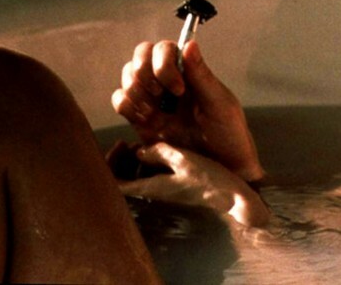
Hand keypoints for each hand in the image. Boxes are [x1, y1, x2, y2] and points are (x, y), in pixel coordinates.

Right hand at [111, 40, 264, 181]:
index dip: (163, 62)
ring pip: (128, 78)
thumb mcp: (220, 105)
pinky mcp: (142, 121)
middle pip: (140, 57)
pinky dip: (126, 106)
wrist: (222, 172)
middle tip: (161, 97)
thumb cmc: (229, 136)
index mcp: (190, 72)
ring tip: (154, 112)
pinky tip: (145, 120)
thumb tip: (190, 43)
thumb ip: (202, 75)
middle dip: (145, 74)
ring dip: (135, 90)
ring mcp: (154, 101)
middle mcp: (169, 82)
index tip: (179, 89)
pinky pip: (121, 102)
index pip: (163, 49)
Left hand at [119, 143, 269, 226]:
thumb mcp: (182, 159)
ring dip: (133, 163)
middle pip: (121, 183)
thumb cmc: (208, 178)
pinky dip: (147, 166)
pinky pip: (150, 179)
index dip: (109, 165)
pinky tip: (159, 153)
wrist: (230, 196)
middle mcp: (152, 193)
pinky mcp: (172, 190)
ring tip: (142, 146)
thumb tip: (139, 151)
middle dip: (119, 162)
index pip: (114, 184)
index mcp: (150, 188)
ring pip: (135, 179)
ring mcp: (162, 193)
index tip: (120, 145)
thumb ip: (158, 152)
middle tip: (127, 143)